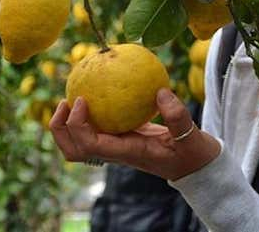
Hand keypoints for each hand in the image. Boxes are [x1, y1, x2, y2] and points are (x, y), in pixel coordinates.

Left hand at [50, 88, 220, 180]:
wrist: (197, 167)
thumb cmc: (194, 155)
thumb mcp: (191, 137)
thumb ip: (178, 117)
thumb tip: (160, 91)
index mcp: (128, 153)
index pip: (91, 146)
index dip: (78, 125)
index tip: (82, 100)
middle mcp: (118, 153)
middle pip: (75, 151)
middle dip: (60, 129)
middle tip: (65, 100)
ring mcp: (118, 147)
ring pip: (80, 144)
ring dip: (68, 125)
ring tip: (72, 98)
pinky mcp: (124, 139)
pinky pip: (98, 128)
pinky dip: (90, 115)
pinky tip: (98, 92)